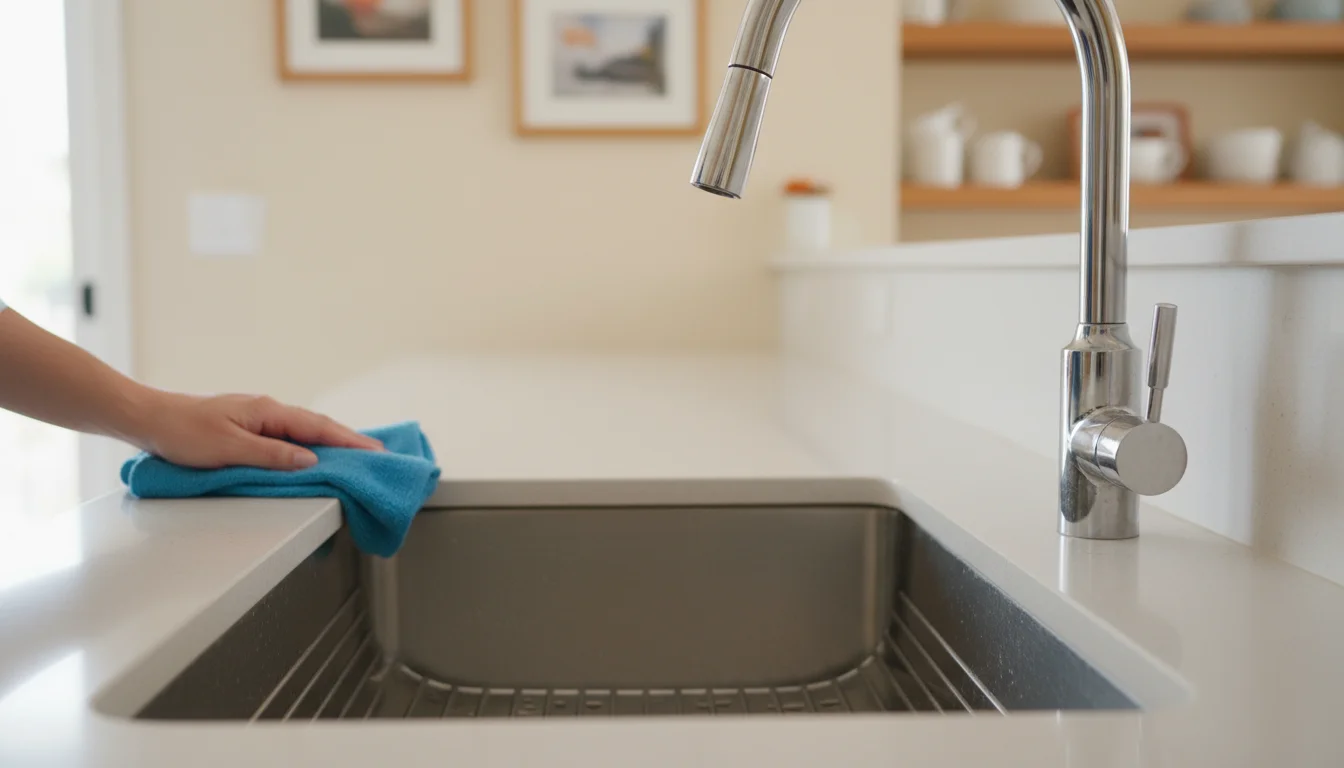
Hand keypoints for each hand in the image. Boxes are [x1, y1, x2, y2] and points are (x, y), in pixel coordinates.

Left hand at [132, 392, 383, 469]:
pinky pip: (289, 437)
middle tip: (378, 455)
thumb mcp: (228, 449)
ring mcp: (259, 418)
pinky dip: (310, 445)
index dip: (350, 440)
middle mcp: (268, 411)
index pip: (318, 427)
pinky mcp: (249, 427)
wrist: (149, 419)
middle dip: (349, 440)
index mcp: (268, 412)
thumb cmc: (183, 433)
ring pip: (304, 431)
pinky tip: (315, 454)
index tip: (377, 451)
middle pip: (317, 426)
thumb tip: (311, 461)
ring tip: (356, 457)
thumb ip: (271, 455)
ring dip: (331, 443)